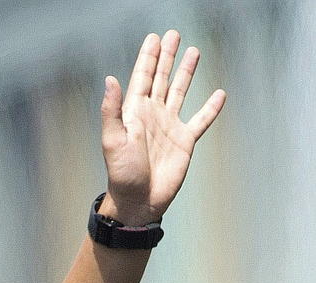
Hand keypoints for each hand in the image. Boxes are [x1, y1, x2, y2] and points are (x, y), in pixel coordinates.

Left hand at [100, 30, 224, 225]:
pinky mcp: (185, 141)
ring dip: (186, 72)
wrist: (139, 201)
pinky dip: (211, 108)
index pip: (142, 77)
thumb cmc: (122, 174)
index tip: (154, 38)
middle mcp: (152, 115)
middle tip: (173, 35)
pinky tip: (219, 95)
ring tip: (194, 51)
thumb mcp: (113, 141)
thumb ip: (111, 110)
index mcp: (134, 113)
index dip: (148, 57)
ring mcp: (169, 126)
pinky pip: (201, 120)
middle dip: (167, 56)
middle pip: (161, 78)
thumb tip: (110, 80)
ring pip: (180, 92)